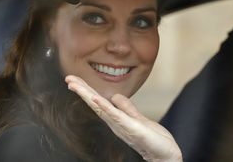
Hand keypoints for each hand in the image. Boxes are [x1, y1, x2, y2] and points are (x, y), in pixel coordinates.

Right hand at [65, 75, 182, 161]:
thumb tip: (116, 96)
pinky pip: (114, 115)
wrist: (165, 156)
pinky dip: (104, 107)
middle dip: (81, 90)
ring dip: (87, 95)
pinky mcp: (130, 127)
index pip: (98, 100)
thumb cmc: (153, 140)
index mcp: (116, 118)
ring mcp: (121, 125)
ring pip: (100, 107)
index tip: (73, 80)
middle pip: (95, 102)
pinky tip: (95, 99)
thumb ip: (126, 107)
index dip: (86, 90)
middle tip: (67, 78)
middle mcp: (115, 122)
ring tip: (74, 85)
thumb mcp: (137, 118)